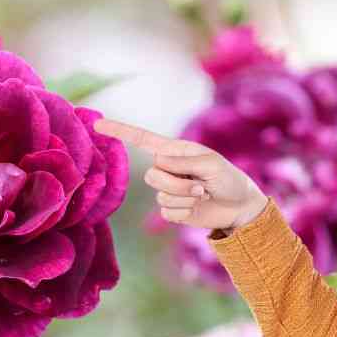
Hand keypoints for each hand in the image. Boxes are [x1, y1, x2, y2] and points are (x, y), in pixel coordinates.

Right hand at [92, 117, 268, 231]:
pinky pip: (167, 212)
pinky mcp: (171, 209)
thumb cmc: (228, 178)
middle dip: (178, 184)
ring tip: (203, 193)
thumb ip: (185, 162)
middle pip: (152, 176)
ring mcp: (168, 189)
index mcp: (173, 150)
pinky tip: (197, 206)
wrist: (239, 205)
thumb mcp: (211, 164)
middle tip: (201, 185)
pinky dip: (186, 211)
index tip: (97, 124)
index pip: (141, 139)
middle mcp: (167, 168)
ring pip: (161, 195)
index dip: (119, 130)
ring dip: (186, 197)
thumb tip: (159, 162)